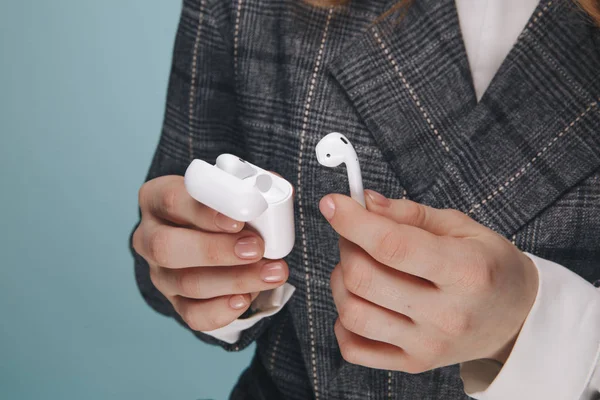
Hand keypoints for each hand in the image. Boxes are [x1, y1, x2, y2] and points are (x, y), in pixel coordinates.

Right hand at [132, 175, 288, 331]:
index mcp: (157, 198)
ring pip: (186, 283)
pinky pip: (193, 315)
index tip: (239, 220)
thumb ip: (249, 186)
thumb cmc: (227, 207)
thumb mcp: (233, 188)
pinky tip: (245, 299)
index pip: (172, 200)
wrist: (223, 238)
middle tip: (256, 249)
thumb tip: (272, 190)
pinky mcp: (175, 302)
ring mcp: (159, 273)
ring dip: (235, 280)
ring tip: (273, 273)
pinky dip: (221, 310)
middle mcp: (149, 236)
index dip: (205, 211)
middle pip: (167, 247)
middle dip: (216, 250)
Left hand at [321, 190, 538, 372]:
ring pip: (352, 313)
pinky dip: (343, 321)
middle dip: (347, 246)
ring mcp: (428, 345)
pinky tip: (361, 301)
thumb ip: (410, 213)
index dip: (352, 221)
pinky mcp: (413, 364)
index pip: (392, 245)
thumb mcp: (462, 227)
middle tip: (355, 234)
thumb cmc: (489, 266)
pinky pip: (354, 348)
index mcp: (465, 271)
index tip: (332, 203)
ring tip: (359, 267)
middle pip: (363, 279)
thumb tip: (365, 203)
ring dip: (341, 282)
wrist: (517, 319)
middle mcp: (446, 315)